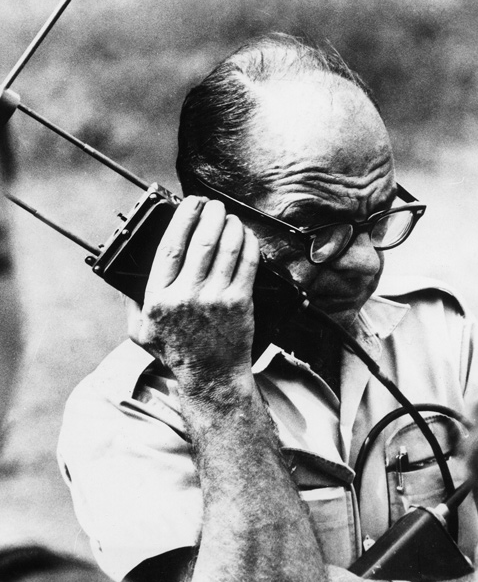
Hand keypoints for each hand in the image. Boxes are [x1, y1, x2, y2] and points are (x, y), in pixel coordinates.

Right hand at [129, 196, 259, 387]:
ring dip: (231, 225)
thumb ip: (131, 304)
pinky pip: (247, 264)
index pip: (170, 246)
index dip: (181, 218)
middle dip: (210, 214)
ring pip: (227, 248)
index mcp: (159, 298)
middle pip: (202, 240)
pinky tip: (247, 236)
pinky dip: (249, 244)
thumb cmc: (178, 355)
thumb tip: (123, 278)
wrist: (212, 379)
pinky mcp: (239, 304)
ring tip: (230, 218)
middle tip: (214, 205)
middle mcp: (186, 296)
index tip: (189, 203)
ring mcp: (215, 299)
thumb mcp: (141, 333)